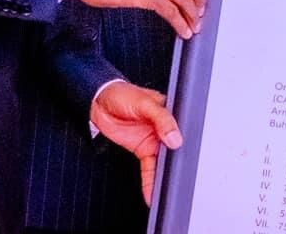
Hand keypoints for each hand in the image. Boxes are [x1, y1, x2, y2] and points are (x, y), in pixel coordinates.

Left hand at [91, 81, 182, 204]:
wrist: (98, 102)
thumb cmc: (122, 94)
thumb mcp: (144, 103)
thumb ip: (162, 119)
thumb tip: (175, 138)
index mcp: (169, 112)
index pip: (183, 129)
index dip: (186, 141)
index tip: (187, 156)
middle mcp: (163, 127)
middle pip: (175, 148)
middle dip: (178, 164)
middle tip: (179, 177)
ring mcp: (153, 139)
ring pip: (163, 161)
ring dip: (164, 175)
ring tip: (167, 189)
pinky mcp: (142, 149)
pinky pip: (149, 167)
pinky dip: (150, 180)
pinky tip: (152, 190)